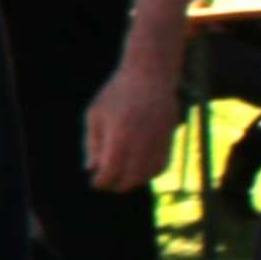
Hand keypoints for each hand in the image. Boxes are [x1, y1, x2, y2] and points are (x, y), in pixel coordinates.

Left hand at [83, 60, 180, 192]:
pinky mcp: (169, 138)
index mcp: (119, 137)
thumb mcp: (95, 115)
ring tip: (120, 174)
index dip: (100, 182)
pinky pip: (161, 166)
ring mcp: (158, 141)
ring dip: (132, 180)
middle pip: (129, 180)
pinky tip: (138, 168)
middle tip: (106, 180)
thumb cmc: (116, 93)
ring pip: (147, 176)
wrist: (150, 74)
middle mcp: (141, 143)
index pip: (109, 174)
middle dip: (115, 185)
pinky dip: (149, 173)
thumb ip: (92, 144)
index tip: (94, 180)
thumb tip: (91, 169)